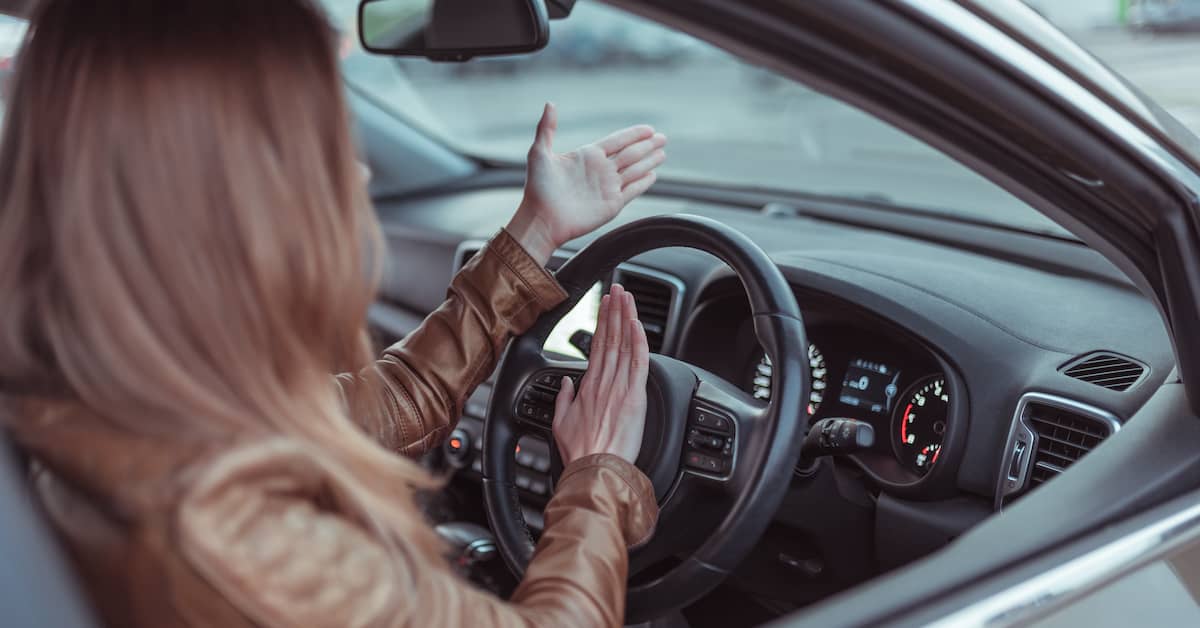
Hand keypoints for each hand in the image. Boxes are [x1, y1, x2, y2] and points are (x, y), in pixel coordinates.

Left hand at [506, 103, 666, 264]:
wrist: (541, 219)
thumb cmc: (537, 188)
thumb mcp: (539, 153)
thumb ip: (546, 128)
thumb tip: (550, 104)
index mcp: (588, 156)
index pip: (617, 141)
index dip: (634, 134)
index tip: (649, 128)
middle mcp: (601, 170)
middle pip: (631, 153)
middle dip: (647, 145)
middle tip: (663, 137)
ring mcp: (608, 187)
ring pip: (635, 170)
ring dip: (649, 161)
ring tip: (663, 153)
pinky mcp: (612, 204)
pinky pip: (633, 190)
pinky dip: (643, 183)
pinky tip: (653, 175)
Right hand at [552, 284, 648, 464]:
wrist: (594, 471)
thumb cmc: (580, 453)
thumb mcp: (561, 423)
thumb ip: (564, 399)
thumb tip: (565, 383)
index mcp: (587, 387)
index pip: (596, 346)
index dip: (601, 323)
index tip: (604, 305)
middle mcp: (603, 382)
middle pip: (610, 338)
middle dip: (613, 311)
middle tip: (617, 290)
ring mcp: (619, 388)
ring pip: (624, 345)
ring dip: (626, 318)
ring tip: (627, 297)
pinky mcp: (634, 397)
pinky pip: (638, 363)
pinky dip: (638, 341)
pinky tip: (637, 324)